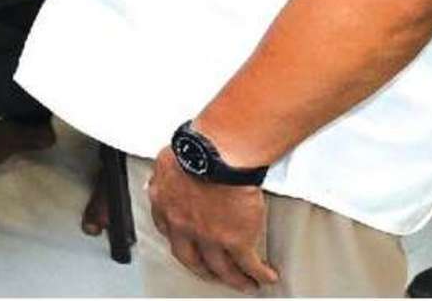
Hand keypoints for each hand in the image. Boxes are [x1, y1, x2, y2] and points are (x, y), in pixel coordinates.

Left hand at [147, 149, 276, 293]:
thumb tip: (166, 171)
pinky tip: (266, 276)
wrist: (218, 154)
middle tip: (211, 271)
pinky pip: (248, 264)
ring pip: (221, 267)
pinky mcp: (236, 240)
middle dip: (202, 268)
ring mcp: (209, 236)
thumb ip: (166, 171)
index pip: (167, 230)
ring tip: (244, 282)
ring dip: (233, 278)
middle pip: (191, 257)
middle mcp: (183, 225)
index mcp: (166, 205)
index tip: (186, 242)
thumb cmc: (197, 148)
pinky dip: (258, 273)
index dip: (179, 239)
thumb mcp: (168, 159)